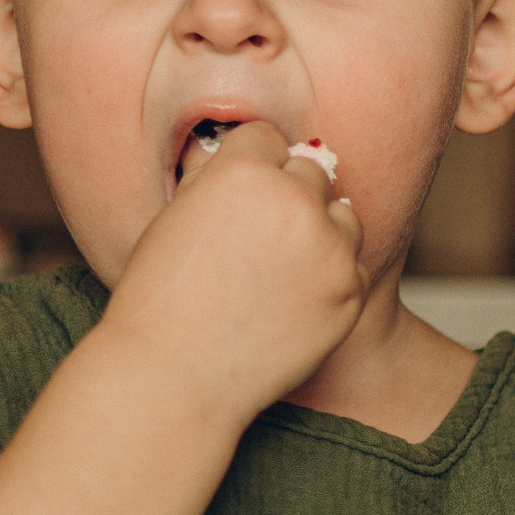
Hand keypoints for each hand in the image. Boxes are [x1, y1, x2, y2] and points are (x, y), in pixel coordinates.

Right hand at [95, 120, 366, 423]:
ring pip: (343, 215)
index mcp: (243, 172)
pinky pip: (353, 266)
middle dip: (288, 194)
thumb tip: (251, 153)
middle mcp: (294, 200)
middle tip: (258, 236)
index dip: (251, 164)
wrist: (176, 376)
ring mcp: (331, 247)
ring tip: (276, 268)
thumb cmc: (161, 301)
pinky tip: (291, 300)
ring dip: (320, 231)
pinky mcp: (352, 290)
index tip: (241, 192)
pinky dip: (331, 278)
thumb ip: (216, 177)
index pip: (267, 137)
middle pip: (310, 171)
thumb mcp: (174, 217)